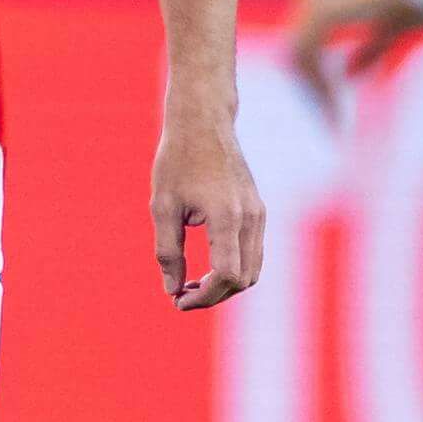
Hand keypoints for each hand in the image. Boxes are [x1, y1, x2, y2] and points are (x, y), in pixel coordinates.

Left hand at [150, 109, 264, 311]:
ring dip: (225, 285)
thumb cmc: (178, 160)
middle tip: (181, 295)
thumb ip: (168, 251)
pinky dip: (234, 269)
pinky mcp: (258, 210)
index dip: (203, 297)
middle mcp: (250, 218)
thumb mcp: (163, 206)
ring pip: (253, 270)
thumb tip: (173, 290)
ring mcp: (259, 214)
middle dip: (214, 296)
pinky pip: (253, 253)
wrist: (203, 121)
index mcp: (227, 216)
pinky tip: (206, 267)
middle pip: (244, 279)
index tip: (177, 300)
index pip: (226, 276)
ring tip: (191, 284)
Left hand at [284, 0, 422, 116]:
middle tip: (330, 124)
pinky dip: (318, 85)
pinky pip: (306, 55)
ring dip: (315, 91)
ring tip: (335, 122)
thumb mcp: (395, 28)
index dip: (318, 76)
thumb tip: (348, 75)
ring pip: (297, 54)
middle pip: (298, 47)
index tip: (334, 107)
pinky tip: (337, 109)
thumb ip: (369, 49)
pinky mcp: (325, 6)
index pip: (309, 37)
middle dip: (312, 88)